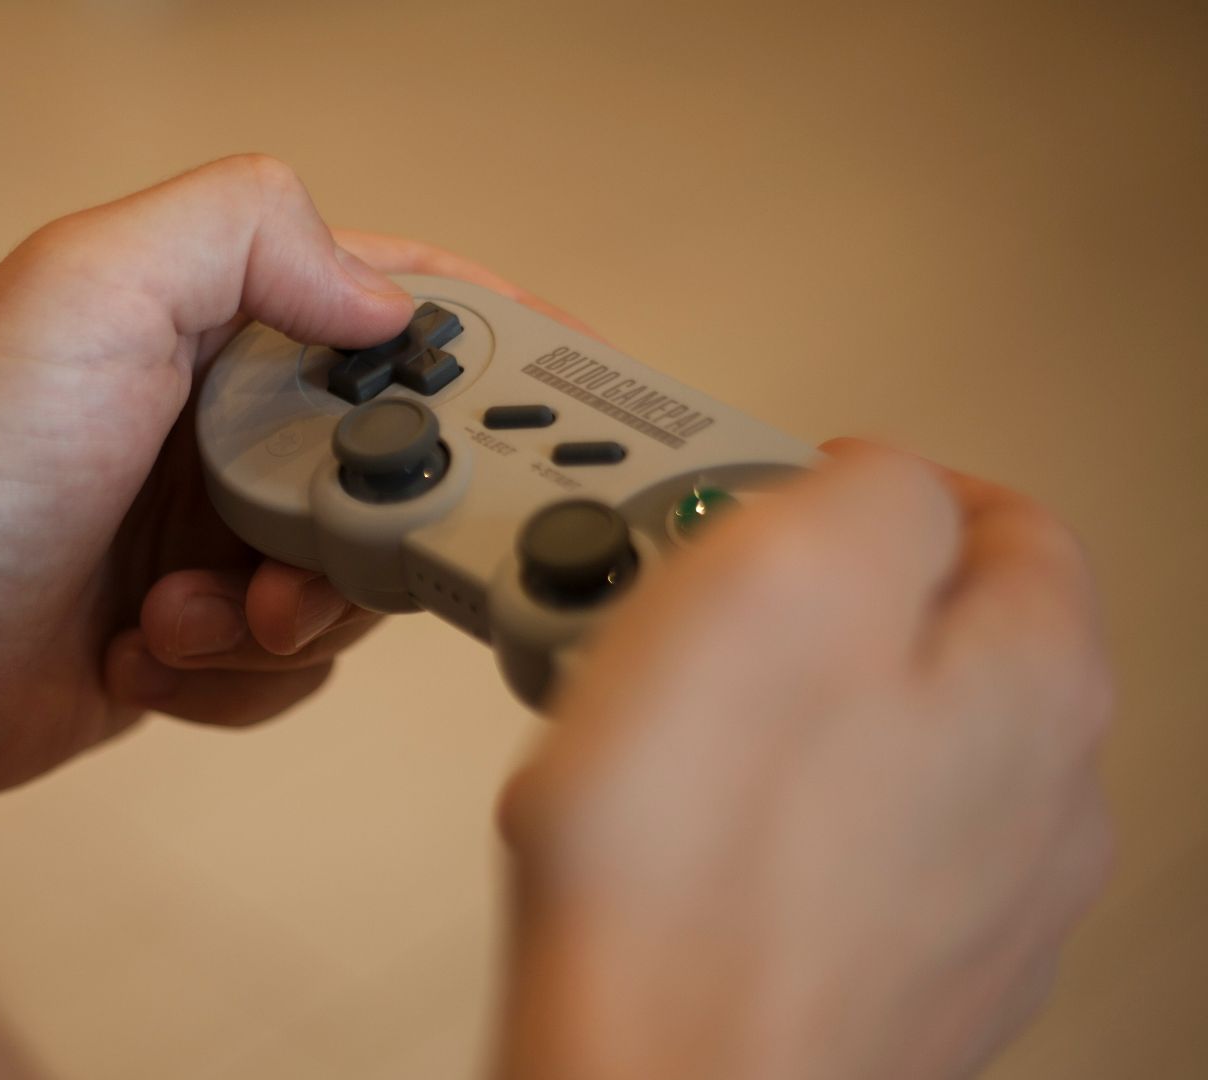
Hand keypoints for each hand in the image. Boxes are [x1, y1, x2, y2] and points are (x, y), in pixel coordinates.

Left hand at [0, 155, 558, 793]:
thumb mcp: (89, 287)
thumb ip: (244, 232)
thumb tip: (386, 296)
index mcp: (225, 318)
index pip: (404, 306)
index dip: (494, 353)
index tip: (571, 414)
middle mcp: (233, 420)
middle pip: (402, 472)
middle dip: (363, 539)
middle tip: (288, 569)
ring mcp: (218, 533)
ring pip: (352, 590)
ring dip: (273, 622)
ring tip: (170, 620)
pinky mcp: (199, 635)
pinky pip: (289, 670)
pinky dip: (225, 678)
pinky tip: (136, 656)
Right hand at [496, 442, 1114, 1078]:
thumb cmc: (695, 874)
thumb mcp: (779, 574)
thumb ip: (868, 489)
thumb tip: (879, 483)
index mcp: (1036, 680)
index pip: (999, 514)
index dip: (865, 480)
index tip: (765, 495)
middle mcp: (1042, 801)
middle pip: (930, 635)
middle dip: (802, 601)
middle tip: (681, 613)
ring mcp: (975, 907)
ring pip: (878, 748)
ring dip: (774, 712)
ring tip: (656, 734)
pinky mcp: (895, 981)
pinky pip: (833, 853)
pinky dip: (762, 822)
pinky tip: (679, 839)